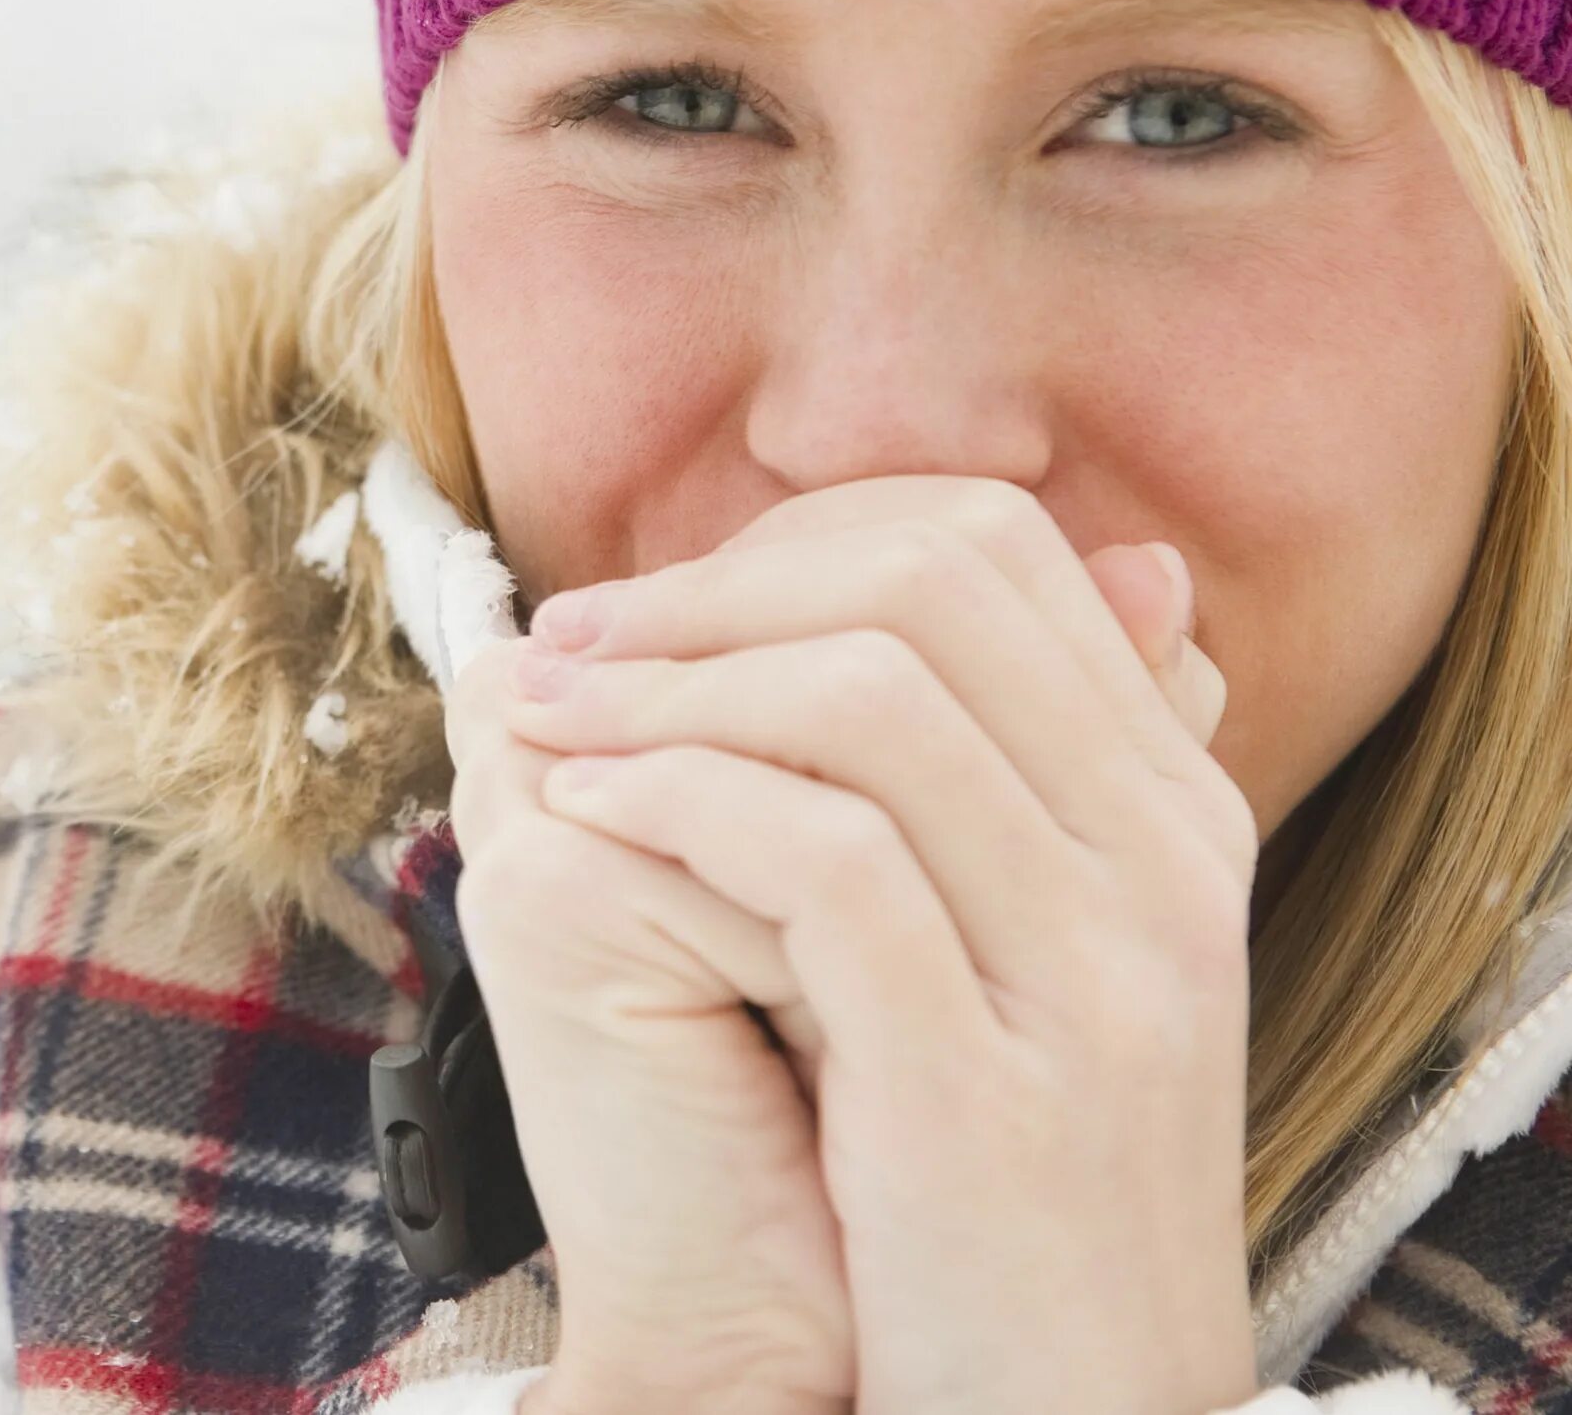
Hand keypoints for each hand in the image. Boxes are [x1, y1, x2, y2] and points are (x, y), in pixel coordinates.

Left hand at [496, 477, 1255, 1414]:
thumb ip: (983, 778)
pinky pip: (822, 859)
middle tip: (576, 640)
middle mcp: (1162, 866)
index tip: (657, 606)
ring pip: (868, 697)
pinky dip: (677, 802)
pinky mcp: (984, 1089)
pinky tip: (586, 814)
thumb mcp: (1027, 958)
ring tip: (550, 721)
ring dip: (666, 682)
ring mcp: (1092, 976)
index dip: (794, 542)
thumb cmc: (1001, 1179)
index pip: (994, 548)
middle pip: (930, 583)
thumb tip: (859, 595)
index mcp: (1171, 813)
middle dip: (714, 588)